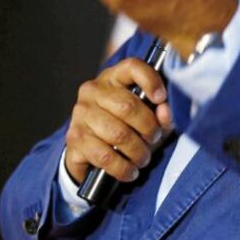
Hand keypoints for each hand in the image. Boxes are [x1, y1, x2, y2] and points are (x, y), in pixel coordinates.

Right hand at [64, 58, 172, 183]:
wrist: (92, 150)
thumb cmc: (128, 126)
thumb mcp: (150, 117)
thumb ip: (162, 112)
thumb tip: (166, 112)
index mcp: (114, 77)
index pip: (132, 67)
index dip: (150, 80)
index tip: (162, 98)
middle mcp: (93, 91)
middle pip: (128, 106)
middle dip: (148, 128)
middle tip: (154, 139)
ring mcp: (81, 114)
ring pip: (117, 134)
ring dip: (137, 151)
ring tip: (144, 158)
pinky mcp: (74, 138)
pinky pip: (104, 156)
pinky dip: (123, 167)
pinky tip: (131, 171)